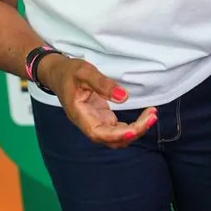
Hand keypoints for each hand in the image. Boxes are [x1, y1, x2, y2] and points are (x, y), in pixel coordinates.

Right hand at [39, 55, 156, 148]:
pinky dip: (133, 126)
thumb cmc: (69, 72)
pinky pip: (119, 129)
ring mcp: (96, 123)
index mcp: (80, 115)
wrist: (59, 74)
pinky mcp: (102, 119)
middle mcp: (88, 124)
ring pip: (118, 137)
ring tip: (152, 115)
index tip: (135, 130)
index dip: (117, 135)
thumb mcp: (84, 72)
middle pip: (112, 139)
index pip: (99, 133)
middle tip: (152, 116)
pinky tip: (145, 116)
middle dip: (134, 131)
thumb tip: (124, 97)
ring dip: (136, 130)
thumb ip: (102, 84)